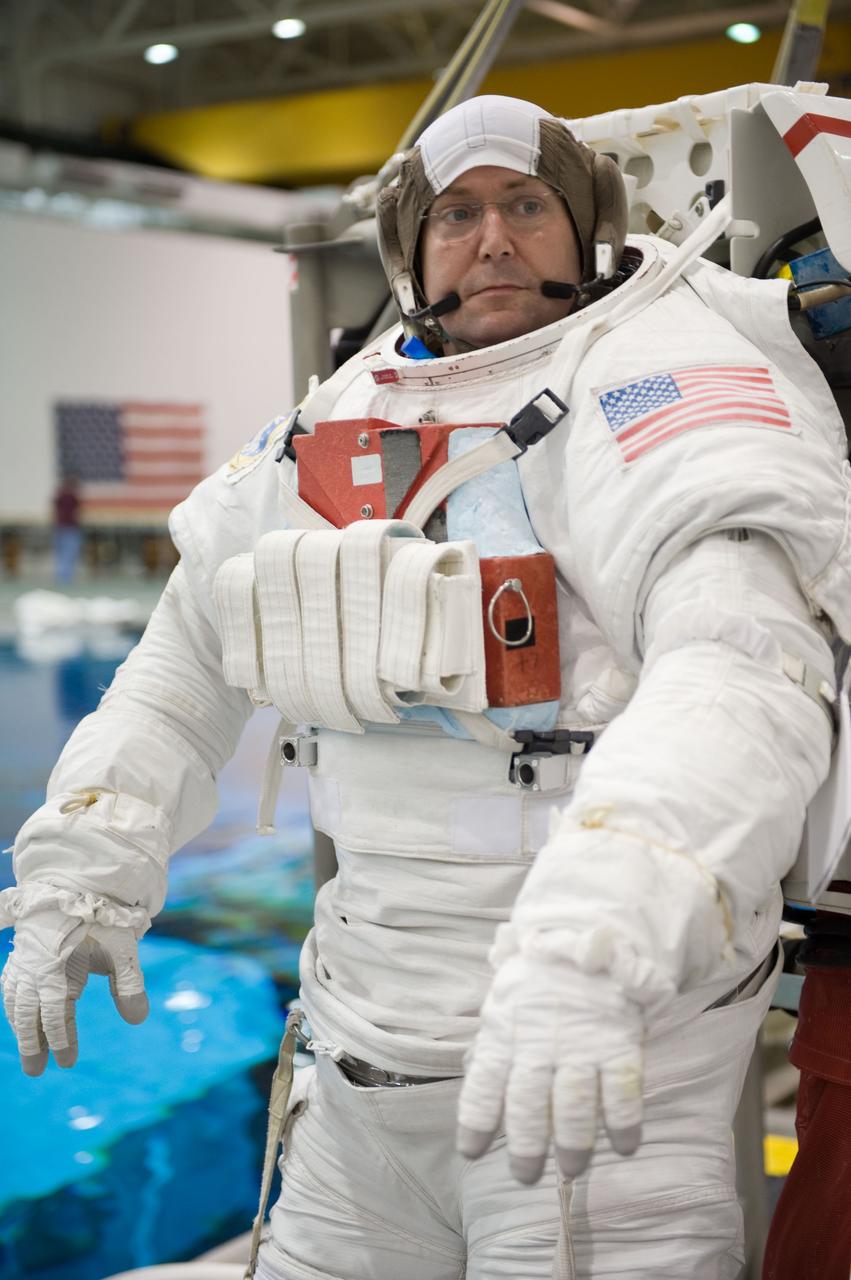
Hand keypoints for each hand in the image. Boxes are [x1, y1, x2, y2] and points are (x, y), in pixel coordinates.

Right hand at [2, 908, 147, 1075]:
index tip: (67, 1062)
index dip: (60, 1038)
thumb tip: (138, 1020)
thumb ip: (129, 984)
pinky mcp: (23, 954)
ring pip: (15, 1001)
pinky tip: (20, 1020)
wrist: (81, 884)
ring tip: (32, 1055)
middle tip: (36, 1072)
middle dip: (32, 1043)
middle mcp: (35, 966)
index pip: (55, 1013)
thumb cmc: (104, 918)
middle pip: (28, 1013)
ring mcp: (26, 960)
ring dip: (21, 1028)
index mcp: (57, 967)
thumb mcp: (123, 948)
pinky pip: (10, 985)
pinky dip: (13, 1006)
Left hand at [457, 948, 643, 1182]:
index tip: (470, 1153)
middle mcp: (539, 1043)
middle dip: (526, 1145)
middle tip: (525, 1177)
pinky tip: (625, 1146)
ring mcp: (580, 1043)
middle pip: (528, 1103)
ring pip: (573, 1102)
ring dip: (573, 1141)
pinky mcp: (617, 1040)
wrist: (583, 936)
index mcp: (505, 1032)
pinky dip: (623, 1119)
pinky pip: (621, 1087)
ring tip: (573, 1169)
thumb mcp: (502, 1004)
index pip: (485, 1084)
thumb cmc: (537, 981)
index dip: (477, 1121)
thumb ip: (493, 1043)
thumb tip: (472, 1075)